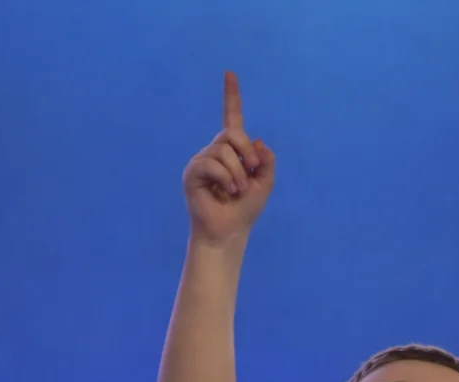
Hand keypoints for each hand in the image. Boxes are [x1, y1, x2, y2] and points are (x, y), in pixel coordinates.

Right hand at [183, 70, 275, 245]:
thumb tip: (259, 140)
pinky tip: (227, 191)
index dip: (231, 96)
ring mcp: (202, 161)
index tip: (229, 73)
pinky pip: (211, 164)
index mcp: (232, 151)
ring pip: (223, 150)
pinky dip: (225, 178)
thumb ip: (267, 161)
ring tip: (237, 190)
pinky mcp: (192, 173)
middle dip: (247, 151)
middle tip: (252, 171)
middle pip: (231, 133)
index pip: (232, 118)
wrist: (229, 232)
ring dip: (237, 172)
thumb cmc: (245, 210)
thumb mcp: (264, 183)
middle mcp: (215, 152)